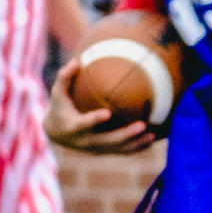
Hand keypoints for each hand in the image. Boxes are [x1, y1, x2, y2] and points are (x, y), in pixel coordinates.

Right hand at [45, 63, 162, 152]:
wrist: (58, 133)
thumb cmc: (60, 107)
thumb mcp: (58, 93)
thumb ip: (64, 78)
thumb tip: (76, 61)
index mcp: (73, 127)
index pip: (84, 124)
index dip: (94, 120)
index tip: (108, 113)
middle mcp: (85, 141)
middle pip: (107, 141)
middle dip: (125, 135)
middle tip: (142, 125)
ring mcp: (96, 148)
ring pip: (117, 149)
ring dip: (135, 143)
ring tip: (152, 134)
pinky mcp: (104, 151)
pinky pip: (122, 151)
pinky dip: (137, 147)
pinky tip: (153, 138)